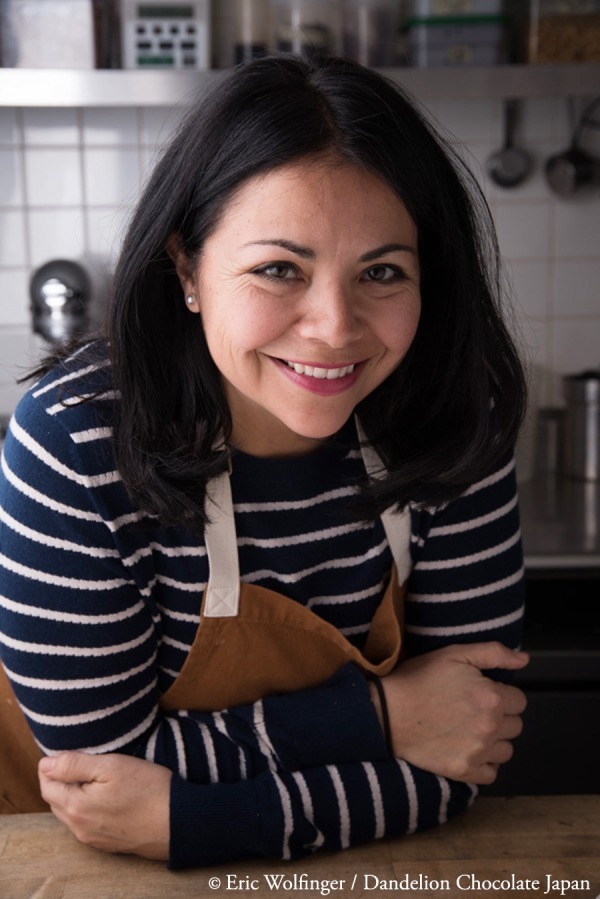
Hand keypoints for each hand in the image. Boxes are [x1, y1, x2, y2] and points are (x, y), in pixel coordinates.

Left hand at [38, 751, 171, 859]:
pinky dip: (87, 809)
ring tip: (93, 777)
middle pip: (56, 801)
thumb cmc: (148, 789)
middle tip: (79, 761)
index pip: (47, 785)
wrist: (179, 823)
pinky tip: (106, 797)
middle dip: (61, 780)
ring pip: (70, 814)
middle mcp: (79, 828)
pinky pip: (86, 824)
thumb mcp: (111, 766)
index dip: (52, 765)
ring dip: (73, 795)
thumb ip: (74, 765)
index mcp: (75, 807)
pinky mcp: (108, 844)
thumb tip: (44, 764)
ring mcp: (93, 839)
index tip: (67, 752)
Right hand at [371, 642, 527, 784]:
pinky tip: (469, 748)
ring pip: (506, 750)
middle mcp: (490, 727)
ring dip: (495, 740)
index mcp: (492, 697)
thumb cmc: (419, 678)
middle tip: (474, 708)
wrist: (386, 711)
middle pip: (516, 725)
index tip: (483, 692)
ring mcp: (477, 752)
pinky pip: (491, 773)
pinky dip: (484, 763)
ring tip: (471, 728)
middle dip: (501, 716)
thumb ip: (494, 653)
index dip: (501, 693)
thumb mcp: (454, 654)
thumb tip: (523, 660)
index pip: (520, 700)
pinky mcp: (464, 771)